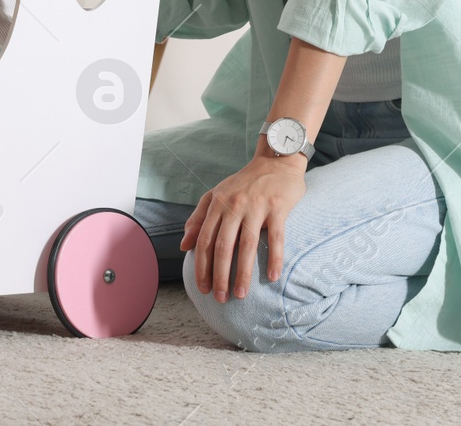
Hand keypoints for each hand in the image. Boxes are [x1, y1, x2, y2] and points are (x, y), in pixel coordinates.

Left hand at [180, 155, 306, 301]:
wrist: (275, 161)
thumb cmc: (244, 183)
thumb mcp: (216, 195)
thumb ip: (199, 219)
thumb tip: (183, 246)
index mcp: (217, 204)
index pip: (204, 240)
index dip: (201, 266)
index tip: (202, 288)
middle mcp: (233, 205)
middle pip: (222, 246)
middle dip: (219, 275)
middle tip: (220, 298)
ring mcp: (256, 206)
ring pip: (246, 245)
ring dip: (243, 273)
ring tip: (241, 295)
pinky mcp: (278, 207)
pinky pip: (276, 237)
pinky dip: (274, 258)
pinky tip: (272, 277)